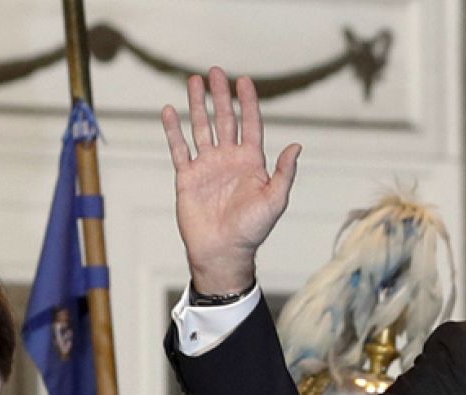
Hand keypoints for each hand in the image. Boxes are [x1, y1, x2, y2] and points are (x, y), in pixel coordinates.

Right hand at [162, 68, 301, 292]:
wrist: (223, 251)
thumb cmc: (252, 230)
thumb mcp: (275, 200)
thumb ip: (284, 172)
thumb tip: (296, 145)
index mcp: (251, 162)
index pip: (250, 124)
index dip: (248, 102)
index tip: (244, 81)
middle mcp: (229, 160)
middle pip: (225, 120)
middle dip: (220, 96)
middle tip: (215, 72)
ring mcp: (207, 166)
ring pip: (201, 128)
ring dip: (197, 105)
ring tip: (193, 82)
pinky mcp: (188, 177)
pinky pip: (179, 148)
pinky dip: (173, 130)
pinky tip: (169, 111)